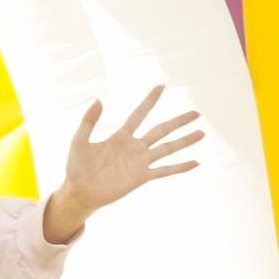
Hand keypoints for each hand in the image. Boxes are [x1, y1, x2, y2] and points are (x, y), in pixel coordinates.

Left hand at [38, 89, 202, 244]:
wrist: (79, 192)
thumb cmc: (77, 167)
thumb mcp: (79, 140)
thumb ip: (89, 120)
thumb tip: (99, 99)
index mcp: (121, 136)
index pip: (140, 114)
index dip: (150, 100)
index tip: (162, 86)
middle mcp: (134, 147)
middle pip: (161, 130)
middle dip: (178, 121)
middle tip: (196, 112)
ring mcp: (140, 162)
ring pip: (167, 148)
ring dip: (184, 141)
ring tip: (201, 133)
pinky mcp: (141, 177)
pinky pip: (164, 171)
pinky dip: (180, 167)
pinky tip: (195, 163)